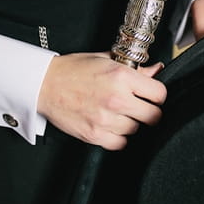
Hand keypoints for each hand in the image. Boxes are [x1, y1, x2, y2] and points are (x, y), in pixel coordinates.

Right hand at [37, 52, 165, 149]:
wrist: (44, 84)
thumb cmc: (72, 70)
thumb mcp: (106, 59)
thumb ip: (135, 68)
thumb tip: (156, 70)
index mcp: (121, 77)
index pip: (160, 94)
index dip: (157, 95)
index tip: (152, 96)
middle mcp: (116, 99)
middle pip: (153, 116)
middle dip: (148, 111)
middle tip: (138, 107)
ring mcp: (105, 119)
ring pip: (136, 130)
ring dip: (130, 123)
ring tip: (116, 113)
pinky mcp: (94, 134)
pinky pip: (120, 143)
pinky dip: (117, 137)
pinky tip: (110, 124)